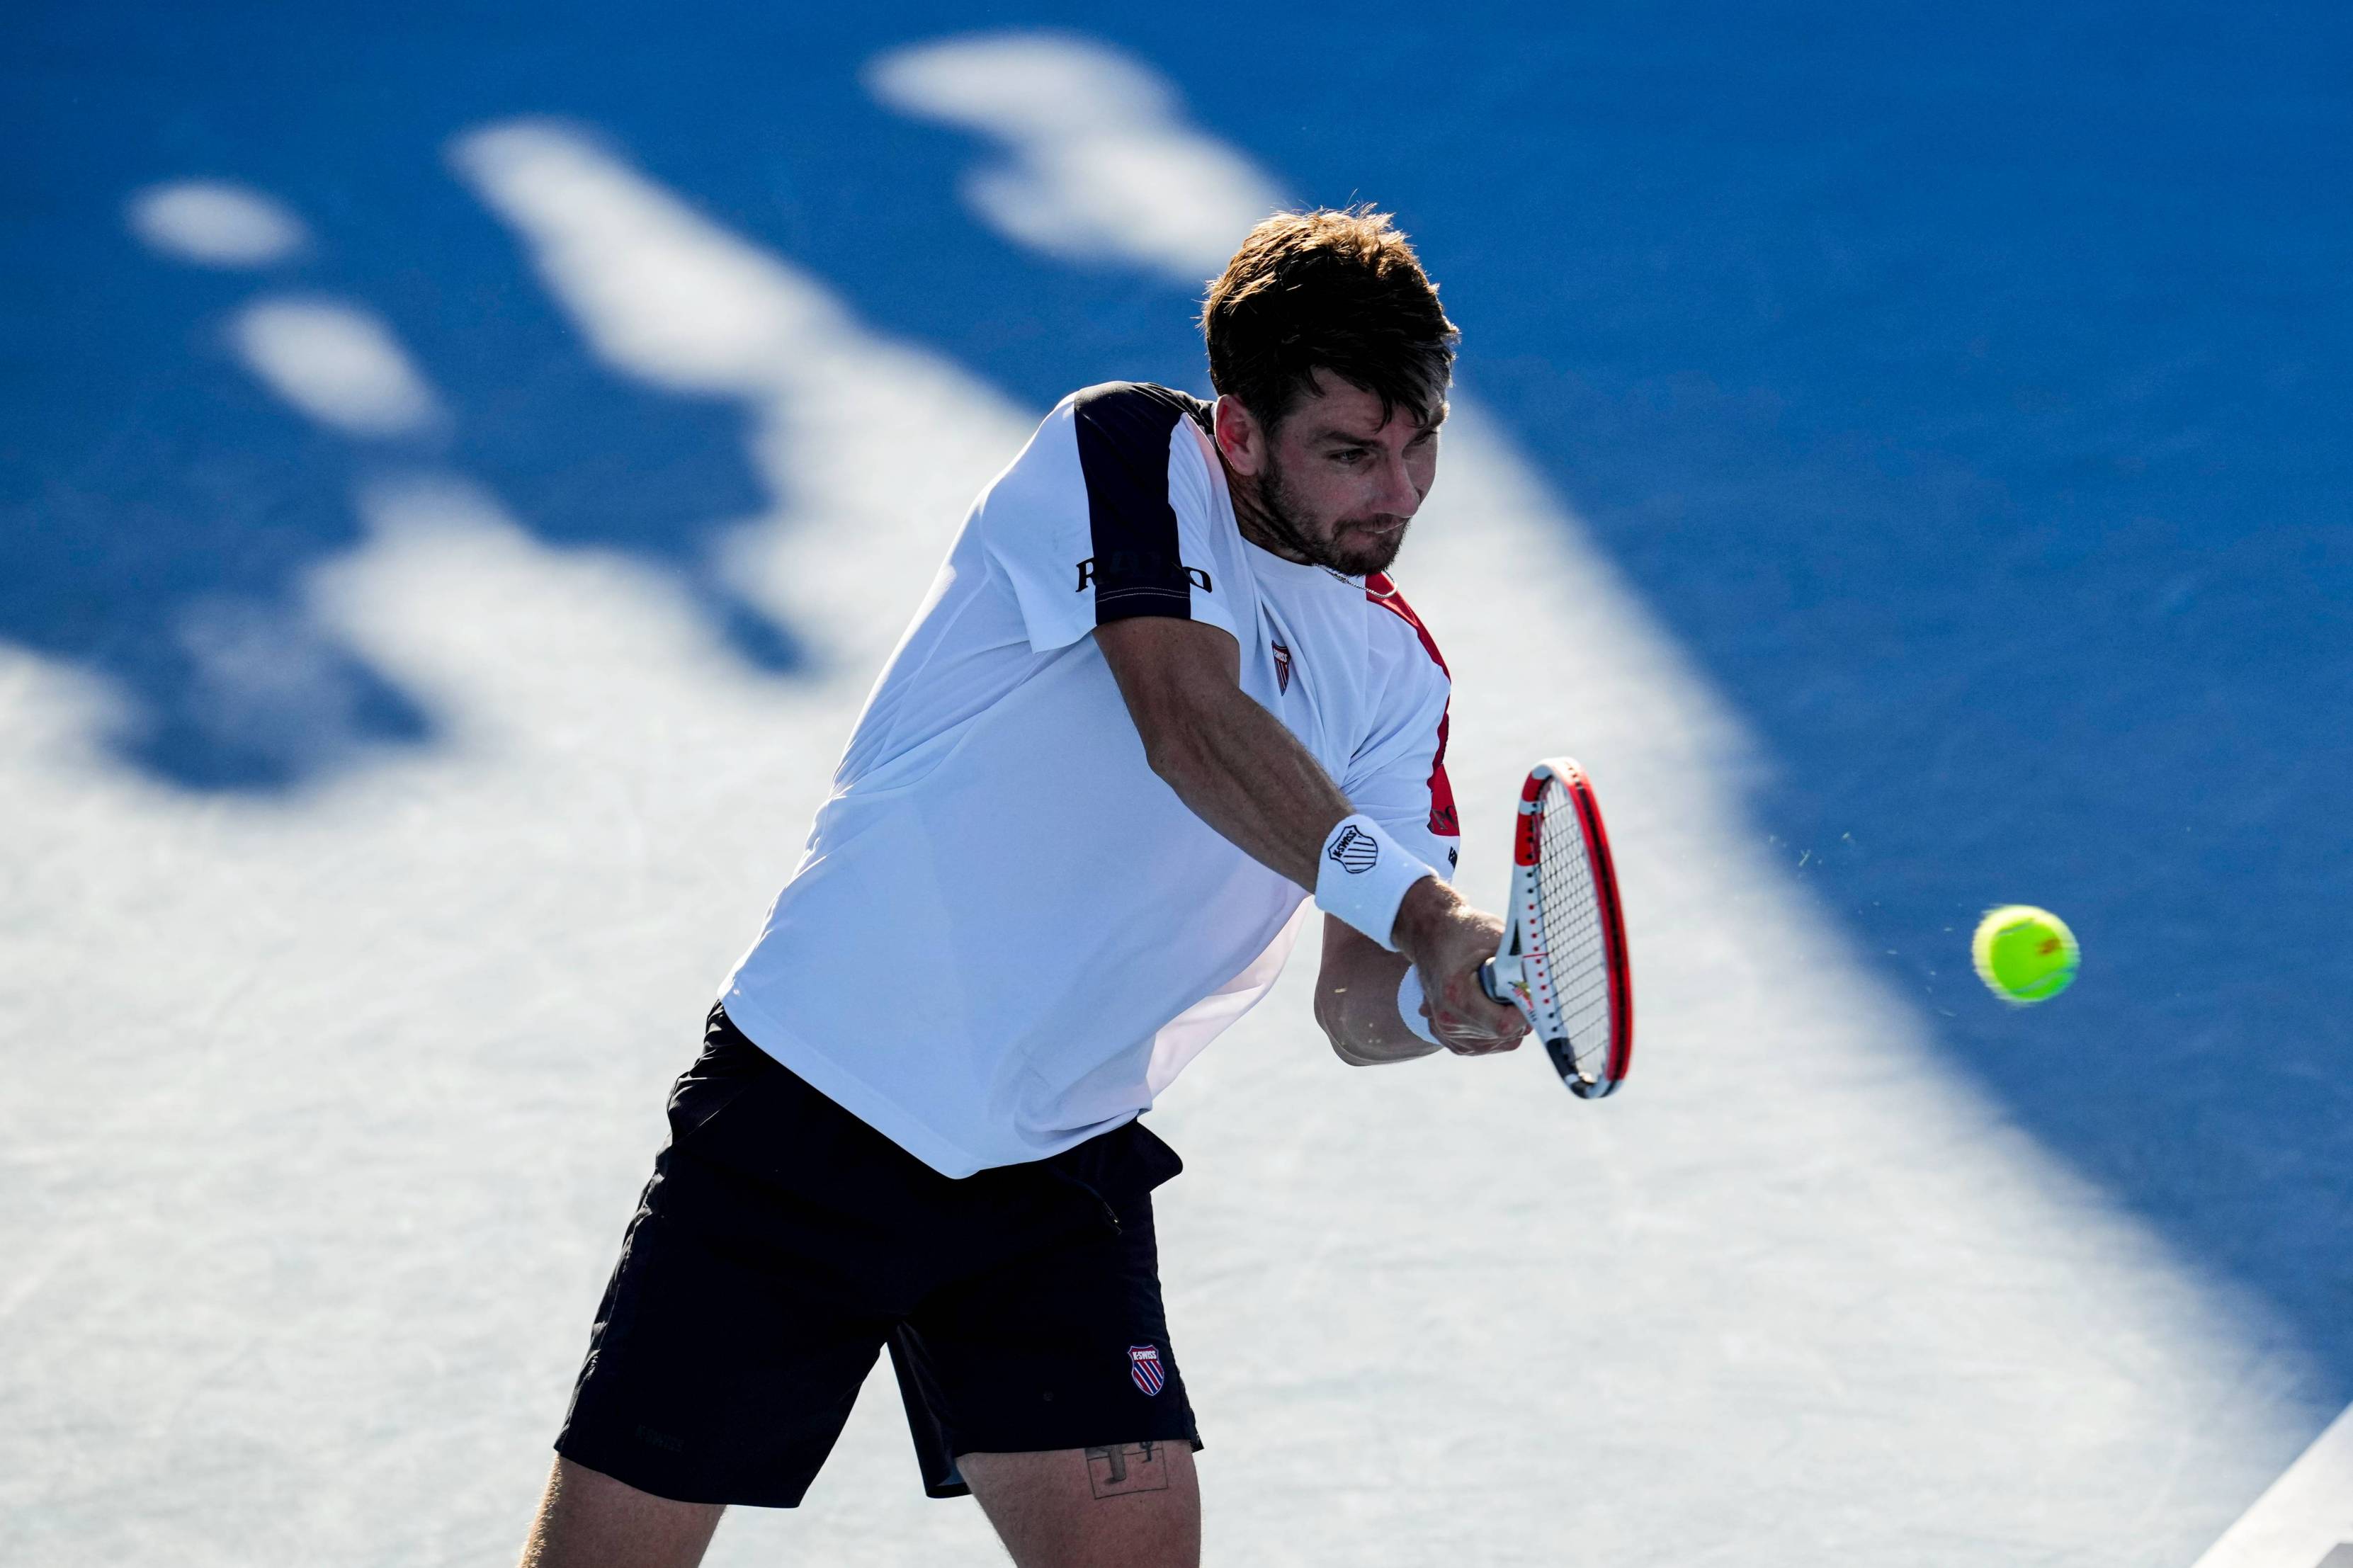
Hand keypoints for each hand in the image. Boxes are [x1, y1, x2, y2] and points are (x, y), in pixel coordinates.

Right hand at [1392, 879, 1528, 1056]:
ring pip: (1501, 1042)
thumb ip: (1522, 962)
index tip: (1532, 990)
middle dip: (1519, 1012)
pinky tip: (1490, 1003)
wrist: (1429, 931)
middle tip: (1513, 984)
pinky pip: (1488, 1044)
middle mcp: (1448, 1019)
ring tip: (1496, 990)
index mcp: (1456, 996)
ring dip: (1510, 1021)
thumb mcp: (1496, 936)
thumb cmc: (1463, 930)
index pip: (1505, 1025)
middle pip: (1505, 1035)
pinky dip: (1497, 1027)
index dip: (1526, 1011)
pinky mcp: (1448, 1037)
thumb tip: (1548, 985)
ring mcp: (1446, 1031)